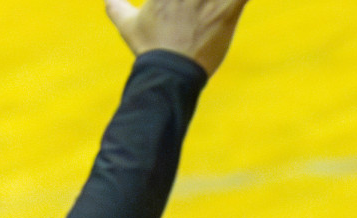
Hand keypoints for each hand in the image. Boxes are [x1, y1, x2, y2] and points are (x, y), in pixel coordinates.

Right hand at [106, 0, 250, 75]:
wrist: (169, 72)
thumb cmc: (149, 49)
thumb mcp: (126, 24)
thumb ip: (115, 5)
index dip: (179, 1)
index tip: (181, 5)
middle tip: (200, 6)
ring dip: (222, 0)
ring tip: (216, 6)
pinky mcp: (227, 11)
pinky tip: (240, 4)